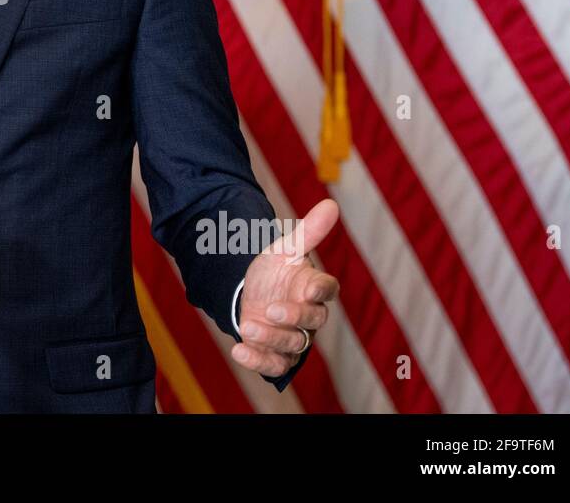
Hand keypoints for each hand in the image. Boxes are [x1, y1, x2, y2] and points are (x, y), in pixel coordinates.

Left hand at [230, 198, 339, 377]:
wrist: (251, 293)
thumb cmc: (274, 271)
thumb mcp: (284, 249)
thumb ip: (308, 232)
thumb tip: (331, 204)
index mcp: (313, 287)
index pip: (327, 289)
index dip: (320, 291)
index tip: (308, 288)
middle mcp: (308, 315)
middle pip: (312, 320)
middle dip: (294, 316)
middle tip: (272, 309)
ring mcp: (294, 336)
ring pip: (294, 344)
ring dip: (272, 337)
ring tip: (247, 326)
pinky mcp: (277, 355)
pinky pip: (274, 365)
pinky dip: (257, 360)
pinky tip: (238, 350)